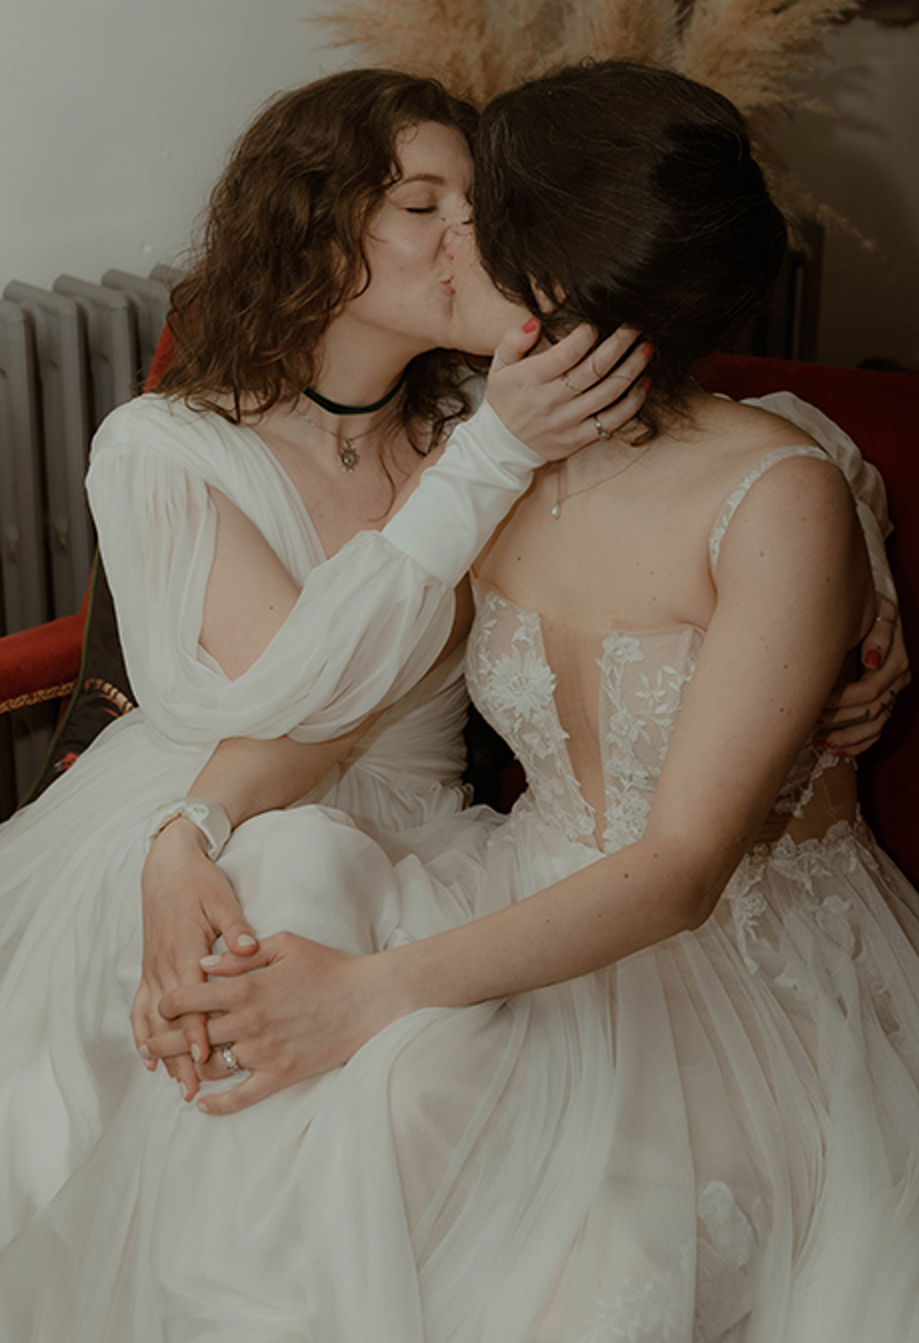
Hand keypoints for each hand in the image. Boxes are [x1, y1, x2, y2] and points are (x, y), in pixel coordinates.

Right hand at [131, 818, 259, 1101]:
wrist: (166, 865)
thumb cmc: (199, 882)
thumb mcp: (222, 899)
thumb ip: (235, 928)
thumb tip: (251, 947)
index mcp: (185, 949)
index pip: (190, 1000)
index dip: (195, 1031)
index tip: (205, 1058)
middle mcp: (165, 964)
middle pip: (170, 1020)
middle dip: (179, 1056)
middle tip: (190, 1089)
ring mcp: (153, 967)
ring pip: (153, 1018)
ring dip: (161, 1051)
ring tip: (172, 1082)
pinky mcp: (149, 966)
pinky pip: (141, 1005)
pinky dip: (142, 1031)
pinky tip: (147, 1054)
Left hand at [147, 934, 405, 1114]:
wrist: (368, 1000)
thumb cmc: (328, 966)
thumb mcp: (284, 945)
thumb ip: (240, 956)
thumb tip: (204, 964)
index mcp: (246, 988)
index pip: (189, 998)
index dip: (169, 1002)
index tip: (162, 1005)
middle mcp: (249, 1023)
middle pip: (191, 1036)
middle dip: (164, 1039)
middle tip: (150, 1042)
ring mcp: (264, 1052)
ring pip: (212, 1066)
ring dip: (188, 1069)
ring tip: (175, 1069)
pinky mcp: (280, 1074)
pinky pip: (240, 1097)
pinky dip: (217, 1105)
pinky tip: (203, 1104)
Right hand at [486, 320, 649, 459]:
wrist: (501, 446)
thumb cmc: (505, 398)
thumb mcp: (499, 366)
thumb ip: (513, 340)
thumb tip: (536, 322)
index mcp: (531, 379)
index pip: (566, 354)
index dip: (588, 334)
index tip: (599, 320)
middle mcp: (550, 401)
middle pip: (594, 370)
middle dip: (620, 344)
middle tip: (636, 325)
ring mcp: (566, 423)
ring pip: (609, 393)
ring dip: (632, 369)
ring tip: (646, 349)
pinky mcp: (578, 439)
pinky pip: (613, 421)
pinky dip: (633, 402)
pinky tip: (644, 383)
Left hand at [816, 597, 911, 755]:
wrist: (870, 612)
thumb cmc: (868, 611)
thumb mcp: (877, 613)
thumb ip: (878, 634)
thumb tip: (871, 662)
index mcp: (895, 662)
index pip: (870, 689)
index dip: (843, 699)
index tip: (818, 700)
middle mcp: (896, 682)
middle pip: (870, 712)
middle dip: (839, 720)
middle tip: (812, 722)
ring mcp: (891, 695)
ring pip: (873, 727)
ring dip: (845, 738)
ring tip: (819, 740)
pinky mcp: (884, 705)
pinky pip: (874, 734)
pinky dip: (856, 745)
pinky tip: (835, 749)